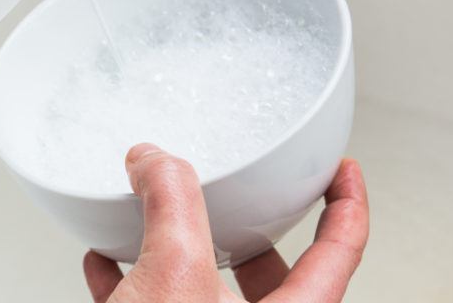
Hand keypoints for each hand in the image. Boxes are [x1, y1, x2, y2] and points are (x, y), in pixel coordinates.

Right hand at [84, 144, 368, 302]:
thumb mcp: (173, 278)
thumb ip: (172, 206)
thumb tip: (157, 162)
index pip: (340, 251)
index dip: (346, 203)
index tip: (340, 171)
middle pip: (275, 275)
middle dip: (249, 230)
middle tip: (242, 199)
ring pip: (207, 292)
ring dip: (178, 251)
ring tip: (158, 221)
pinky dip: (133, 280)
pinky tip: (106, 264)